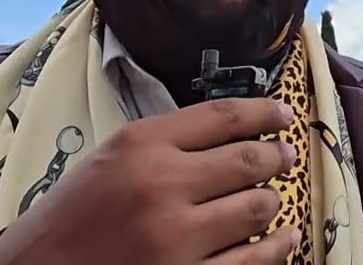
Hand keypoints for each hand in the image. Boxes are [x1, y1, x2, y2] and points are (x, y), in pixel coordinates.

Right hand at [0, 98, 299, 264]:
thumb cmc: (76, 212)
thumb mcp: (113, 155)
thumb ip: (169, 139)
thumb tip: (238, 128)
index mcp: (142, 145)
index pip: (223, 116)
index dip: (263, 112)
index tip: (282, 115)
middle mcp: (162, 185)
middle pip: (248, 161)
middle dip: (276, 156)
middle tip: (285, 155)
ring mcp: (176, 238)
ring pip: (256, 208)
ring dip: (272, 200)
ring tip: (272, 196)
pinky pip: (251, 261)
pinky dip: (277, 248)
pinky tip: (285, 239)